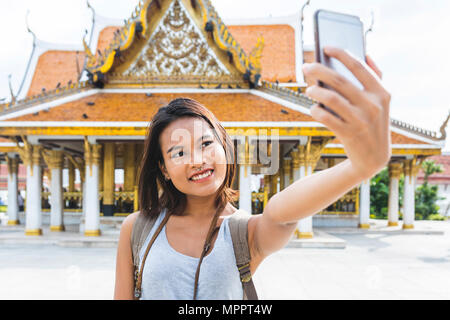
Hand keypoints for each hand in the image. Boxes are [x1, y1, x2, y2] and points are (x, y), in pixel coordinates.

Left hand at [302, 46, 391, 179]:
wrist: (374, 158)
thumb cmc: (372, 123)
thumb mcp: (381, 102)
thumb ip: (375, 79)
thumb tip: (365, 55)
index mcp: (382, 93)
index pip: (359, 67)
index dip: (341, 54)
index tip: (326, 47)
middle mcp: (372, 105)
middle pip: (339, 80)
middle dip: (319, 70)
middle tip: (306, 67)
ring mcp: (361, 120)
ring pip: (330, 98)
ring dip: (315, 91)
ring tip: (308, 89)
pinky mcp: (349, 134)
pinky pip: (326, 117)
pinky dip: (316, 111)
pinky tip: (313, 108)